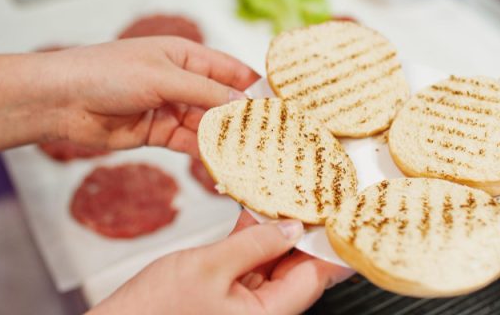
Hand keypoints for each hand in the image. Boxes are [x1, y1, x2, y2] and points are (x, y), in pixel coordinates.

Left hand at [46, 37, 258, 156]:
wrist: (61, 101)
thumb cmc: (106, 73)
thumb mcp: (162, 78)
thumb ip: (205, 93)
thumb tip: (244, 103)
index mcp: (185, 55)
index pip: (231, 70)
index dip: (256, 87)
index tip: (281, 107)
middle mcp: (181, 81)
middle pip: (222, 101)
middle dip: (244, 119)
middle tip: (271, 139)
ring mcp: (169, 108)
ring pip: (208, 125)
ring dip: (226, 140)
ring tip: (252, 156)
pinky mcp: (157, 133)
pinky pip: (189, 143)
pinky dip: (205, 153)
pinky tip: (223, 163)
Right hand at [89, 211, 353, 314]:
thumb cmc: (154, 312)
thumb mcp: (209, 267)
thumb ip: (253, 244)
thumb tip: (290, 228)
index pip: (313, 278)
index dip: (330, 247)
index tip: (345, 220)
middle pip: (296, 272)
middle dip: (304, 235)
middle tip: (313, 197)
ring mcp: (240, 307)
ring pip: (273, 267)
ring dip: (277, 234)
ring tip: (285, 198)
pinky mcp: (222, 297)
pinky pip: (248, 267)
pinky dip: (252, 242)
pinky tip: (254, 215)